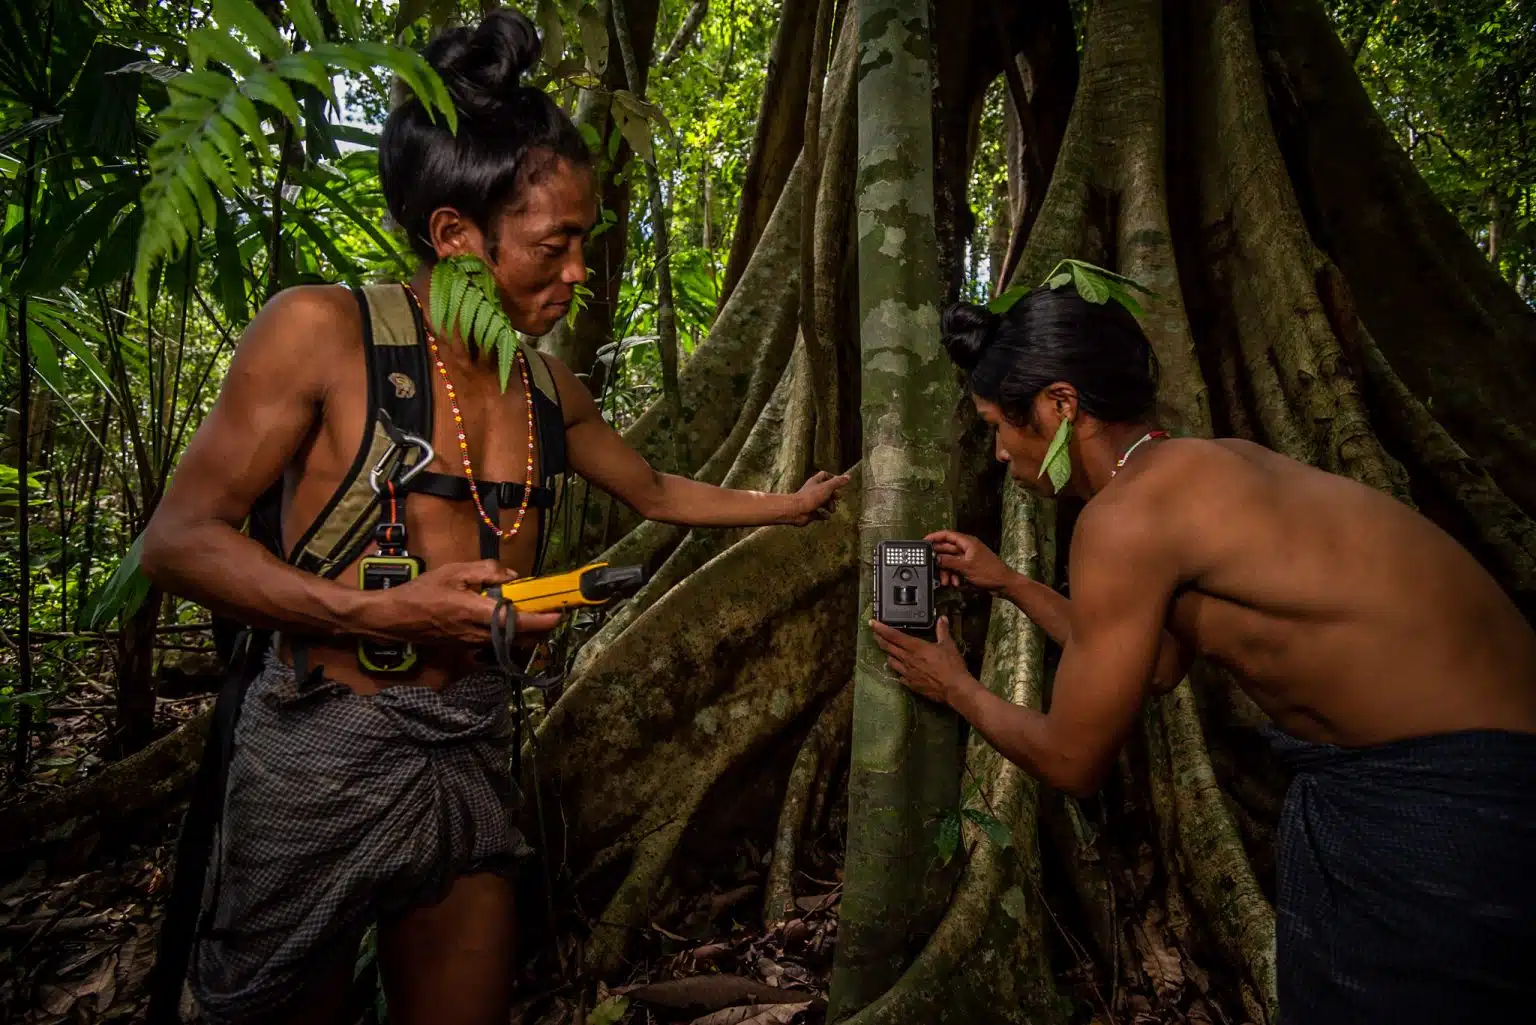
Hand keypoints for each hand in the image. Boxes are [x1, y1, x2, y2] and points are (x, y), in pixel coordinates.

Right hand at [364, 559, 563, 644]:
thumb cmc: (422, 593)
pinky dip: (510, 633)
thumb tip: (512, 576)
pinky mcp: (467, 648)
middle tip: (552, 611)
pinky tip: (509, 620)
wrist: (394, 619)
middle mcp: (478, 634)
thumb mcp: (453, 572)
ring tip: (536, 614)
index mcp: (475, 614)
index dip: (542, 620)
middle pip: (520, 637)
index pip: (517, 621)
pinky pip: (496, 643)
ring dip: (526, 631)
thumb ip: (486, 571)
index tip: (560, 614)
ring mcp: (472, 645)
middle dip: (540, 626)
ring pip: (509, 642)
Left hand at [784, 470, 851, 525]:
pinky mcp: (810, 513)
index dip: (833, 478)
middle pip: (826, 490)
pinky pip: (819, 514)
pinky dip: (824, 515)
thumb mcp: (827, 487)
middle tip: (838, 497)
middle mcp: (812, 491)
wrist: (796, 510)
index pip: (824, 475)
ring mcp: (810, 502)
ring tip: (832, 510)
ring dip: (830, 506)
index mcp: (815, 482)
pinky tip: (826, 516)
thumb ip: (838, 482)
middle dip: (833, 495)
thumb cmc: (810, 497)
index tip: (839, 484)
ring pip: (823, 503)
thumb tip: (848, 476)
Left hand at [869, 616, 973, 705]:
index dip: (881, 628)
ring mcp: (907, 673)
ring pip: (891, 662)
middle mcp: (908, 659)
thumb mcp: (948, 645)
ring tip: (887, 652)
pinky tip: (900, 671)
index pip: (894, 635)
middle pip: (888, 648)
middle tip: (874, 635)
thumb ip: (942, 631)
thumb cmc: (951, 665)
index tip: (872, 623)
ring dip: (888, 655)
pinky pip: (900, 676)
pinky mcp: (911, 684)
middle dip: (880, 640)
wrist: (953, 688)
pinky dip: (899, 672)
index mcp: (915, 647)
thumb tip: (942, 618)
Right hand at [926, 530, 1013, 591]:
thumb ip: (949, 561)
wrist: (1003, 584)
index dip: (935, 537)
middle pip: (947, 550)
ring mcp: (969, 558)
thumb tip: (935, 558)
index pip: (947, 535)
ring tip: (946, 581)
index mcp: (967, 542)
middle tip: (932, 567)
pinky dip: (954, 575)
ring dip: (947, 571)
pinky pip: (957, 569)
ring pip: (951, 561)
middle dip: (940, 560)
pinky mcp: (970, 567)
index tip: (924, 542)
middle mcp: (967, 548)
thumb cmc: (990, 572)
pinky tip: (955, 583)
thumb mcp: (965, 567)